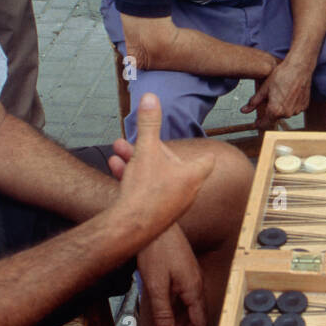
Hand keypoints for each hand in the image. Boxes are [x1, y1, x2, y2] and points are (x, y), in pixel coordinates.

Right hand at [108, 92, 214, 237]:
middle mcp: (189, 190)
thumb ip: (149, 124)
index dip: (202, 150)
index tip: (198, 145)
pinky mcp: (159, 214)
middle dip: (152, 150)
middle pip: (174, 164)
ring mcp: (174, 204)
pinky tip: (116, 168)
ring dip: (139, 162)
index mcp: (194, 174)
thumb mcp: (146, 150)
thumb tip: (150, 97)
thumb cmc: (146, 189)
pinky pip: (149, 191)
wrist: (132, 227)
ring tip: (119, 151)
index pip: (208, 159)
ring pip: (157, 176)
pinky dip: (135, 179)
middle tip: (134, 141)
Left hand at [136, 224, 205, 325]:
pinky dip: (179, 309)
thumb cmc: (156, 251)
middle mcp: (195, 282)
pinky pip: (185, 296)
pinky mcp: (182, 270)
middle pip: (196, 315)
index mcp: (193, 288)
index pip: (199, 321)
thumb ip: (163, 313)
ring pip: (190, 306)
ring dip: (183, 322)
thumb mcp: (156, 286)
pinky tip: (170, 313)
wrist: (154, 225)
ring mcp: (190, 276)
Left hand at [242, 56, 312, 128]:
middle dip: (271, 111)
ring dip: (281, 107)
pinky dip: (290, 104)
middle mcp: (287, 113)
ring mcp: (297, 110)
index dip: (259, 124)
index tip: (256, 123)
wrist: (299, 68)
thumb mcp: (264, 89)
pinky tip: (289, 93)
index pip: (265, 124)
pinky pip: (294, 109)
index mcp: (275, 110)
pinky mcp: (304, 106)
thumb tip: (244, 110)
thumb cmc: (282, 75)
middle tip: (270, 98)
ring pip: (285, 113)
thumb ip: (254, 102)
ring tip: (281, 93)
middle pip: (275, 117)